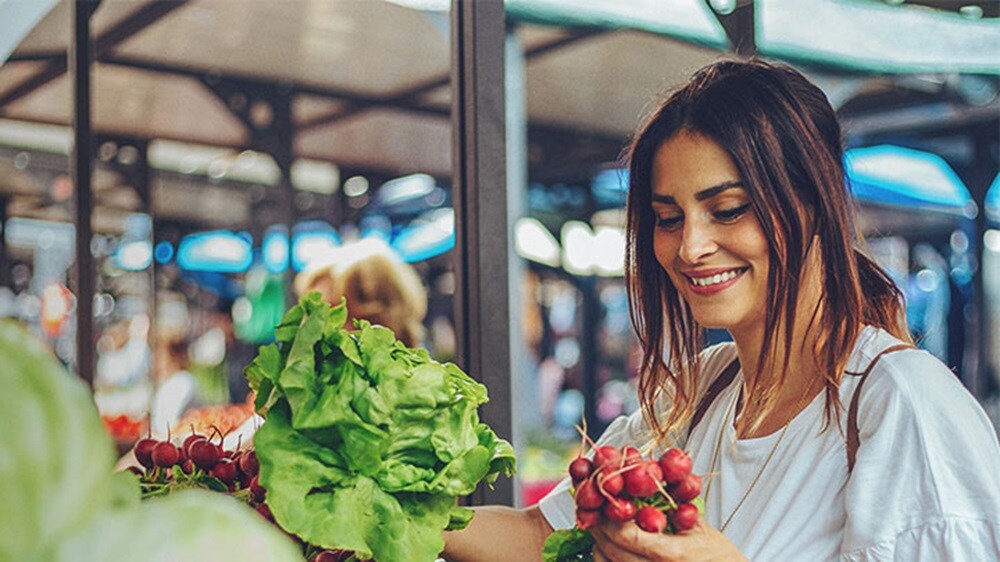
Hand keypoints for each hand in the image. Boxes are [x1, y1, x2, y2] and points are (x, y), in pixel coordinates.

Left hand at [590, 517, 746, 561]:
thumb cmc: (719, 556)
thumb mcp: (698, 527)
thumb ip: (671, 507)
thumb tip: (644, 480)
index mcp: (672, 555)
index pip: (626, 536)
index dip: (608, 518)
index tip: (603, 502)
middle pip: (611, 552)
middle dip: (598, 529)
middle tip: (593, 510)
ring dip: (599, 545)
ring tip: (600, 527)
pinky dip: (607, 559)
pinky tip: (611, 547)